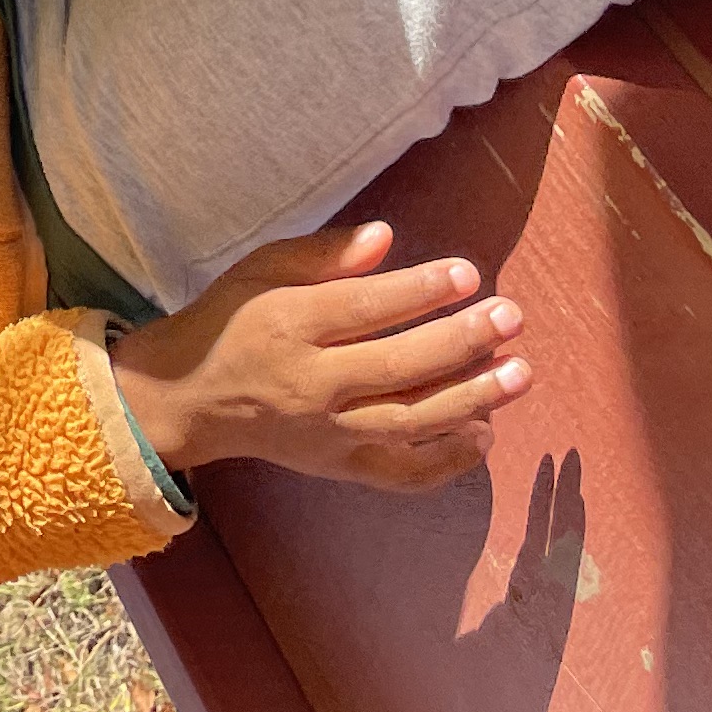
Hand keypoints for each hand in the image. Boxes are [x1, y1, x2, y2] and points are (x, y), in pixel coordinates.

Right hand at [108, 221, 529, 493]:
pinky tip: (486, 433)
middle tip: (511, 317)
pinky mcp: (338, 468)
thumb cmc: (233, 321)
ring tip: (519, 373)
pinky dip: (447, 460)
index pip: (363, 308)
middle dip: (461, 342)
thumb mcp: (261, 270)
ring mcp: (327, 434)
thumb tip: (387, 237)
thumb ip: (323, 254)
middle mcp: (309, 384)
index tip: (468, 274)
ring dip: (471, 399)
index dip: (420, 291)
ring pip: (409, 422)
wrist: (192, 398)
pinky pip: (401, 474)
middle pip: (397, 367)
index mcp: (286, 326)